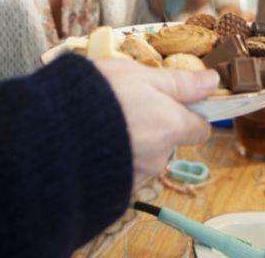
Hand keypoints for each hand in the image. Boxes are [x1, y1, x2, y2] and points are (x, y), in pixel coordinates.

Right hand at [95, 60, 217, 187]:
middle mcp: (159, 156)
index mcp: (171, 127)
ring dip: (129, 141)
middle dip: (151, 126)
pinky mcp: (112, 190)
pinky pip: (119, 170)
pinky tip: (91, 142)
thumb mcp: (139, 75)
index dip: (188, 113)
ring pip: (142, 156)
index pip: (199, 128)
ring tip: (100, 121)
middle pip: (167, 141)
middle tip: (123, 104)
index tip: (170, 101)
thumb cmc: (98, 95)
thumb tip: (212, 81)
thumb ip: (179, 81)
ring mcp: (135, 175)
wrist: (52, 132)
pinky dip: (112, 158)